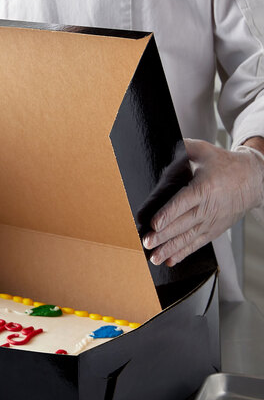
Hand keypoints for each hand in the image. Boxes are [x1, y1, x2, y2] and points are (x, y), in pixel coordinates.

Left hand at [142, 138, 263, 265]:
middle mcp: (208, 207)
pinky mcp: (213, 230)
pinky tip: (168, 260)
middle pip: (183, 224)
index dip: (168, 214)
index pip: (184, 202)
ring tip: (153, 257)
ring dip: (169, 249)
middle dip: (163, 235)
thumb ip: (184, 146)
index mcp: (204, 187)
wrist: (254, 180)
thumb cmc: (224, 164)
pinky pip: (197, 244)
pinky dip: (182, 254)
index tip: (154, 223)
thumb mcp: (205, 151)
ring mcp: (211, 221)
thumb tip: (164, 139)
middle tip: (147, 242)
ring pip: (188, 238)